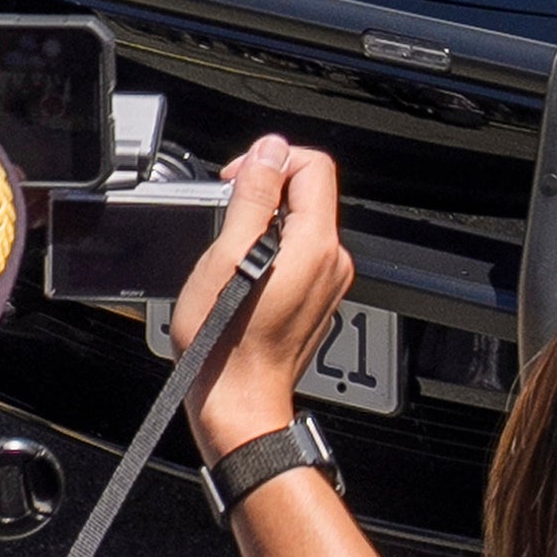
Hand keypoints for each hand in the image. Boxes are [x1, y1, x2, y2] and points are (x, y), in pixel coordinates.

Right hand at [180, 137, 357, 449]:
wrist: (238, 406)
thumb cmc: (225, 346)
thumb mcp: (226, 258)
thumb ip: (254, 198)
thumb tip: (270, 151)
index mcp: (316, 244)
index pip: (313, 166)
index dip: (270, 162)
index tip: (237, 181)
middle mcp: (332, 261)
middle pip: (306, 194)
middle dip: (263, 196)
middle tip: (224, 221)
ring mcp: (327, 283)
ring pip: (299, 225)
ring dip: (262, 227)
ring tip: (228, 257)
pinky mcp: (315, 300)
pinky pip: (297, 255)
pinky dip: (268, 253)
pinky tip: (240, 279)